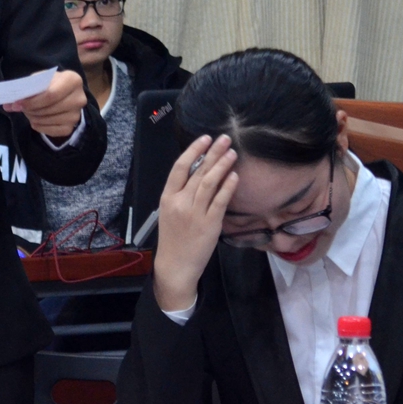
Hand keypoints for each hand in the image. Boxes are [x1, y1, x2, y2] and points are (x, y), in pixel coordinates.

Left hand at [4, 70, 86, 138]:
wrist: (64, 93)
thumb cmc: (50, 84)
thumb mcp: (40, 80)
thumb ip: (26, 89)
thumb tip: (9, 105)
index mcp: (73, 80)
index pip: (51, 94)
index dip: (32, 100)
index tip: (18, 102)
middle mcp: (79, 98)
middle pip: (50, 108)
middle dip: (31, 109)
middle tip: (20, 108)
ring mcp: (76, 115)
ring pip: (49, 120)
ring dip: (33, 117)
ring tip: (28, 111)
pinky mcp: (71, 127)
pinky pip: (50, 131)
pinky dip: (39, 126)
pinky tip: (35, 120)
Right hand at [152, 134, 237, 311]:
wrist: (176, 265)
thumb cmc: (173, 238)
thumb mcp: (169, 212)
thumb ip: (181, 193)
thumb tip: (199, 171)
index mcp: (168, 197)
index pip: (180, 167)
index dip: (193, 150)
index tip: (205, 138)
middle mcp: (180, 202)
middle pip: (198, 171)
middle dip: (212, 152)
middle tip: (224, 138)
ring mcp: (195, 213)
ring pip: (209, 182)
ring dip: (222, 165)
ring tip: (232, 152)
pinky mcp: (210, 224)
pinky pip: (220, 201)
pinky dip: (228, 186)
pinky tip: (234, 176)